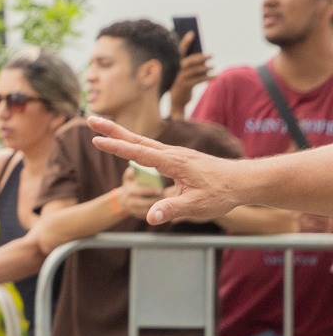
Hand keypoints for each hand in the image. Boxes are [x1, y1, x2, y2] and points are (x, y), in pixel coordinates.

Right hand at [89, 114, 258, 224]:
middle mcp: (173, 154)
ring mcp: (175, 154)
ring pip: (143, 142)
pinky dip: (134, 143)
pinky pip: (150, 148)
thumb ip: (172, 209)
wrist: (244, 181)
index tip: (97, 140)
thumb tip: (151, 216)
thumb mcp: (197, 206)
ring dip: (121, 134)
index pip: (139, 153)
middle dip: (113, 130)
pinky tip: (129, 144)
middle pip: (137, 139)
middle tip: (91, 119)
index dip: (117, 147)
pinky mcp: (178, 158)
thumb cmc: (223, 193)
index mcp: (174, 162)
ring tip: (103, 128)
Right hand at [169, 40, 210, 114]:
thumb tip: (205, 57)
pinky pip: (199, 80)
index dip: (185, 42)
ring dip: (206, 68)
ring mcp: (179, 79)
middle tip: (211, 55)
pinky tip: (215, 77)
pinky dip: (208, 78)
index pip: (179, 51)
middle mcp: (176, 71)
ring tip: (212, 67)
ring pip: (195, 70)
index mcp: (174, 66)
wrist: (176, 103)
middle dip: (200, 57)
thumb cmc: (182, 85)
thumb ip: (191, 65)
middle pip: (189, 61)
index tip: (192, 33)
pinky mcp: (185, 87)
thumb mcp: (184, 74)